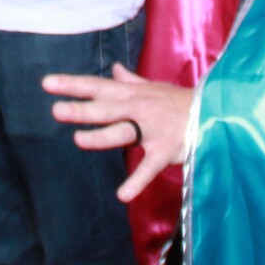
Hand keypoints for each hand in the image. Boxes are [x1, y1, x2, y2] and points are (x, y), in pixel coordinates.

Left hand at [43, 62, 193, 201]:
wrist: (217, 113)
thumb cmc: (181, 102)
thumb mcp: (155, 88)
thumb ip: (131, 81)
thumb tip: (114, 69)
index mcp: (133, 93)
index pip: (98, 86)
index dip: (73, 84)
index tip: (47, 83)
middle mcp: (140, 107)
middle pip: (106, 107)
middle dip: (82, 109)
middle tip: (56, 110)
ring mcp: (153, 128)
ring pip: (124, 131)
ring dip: (102, 136)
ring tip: (79, 140)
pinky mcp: (167, 149)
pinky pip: (150, 166)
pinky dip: (137, 181)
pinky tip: (122, 194)